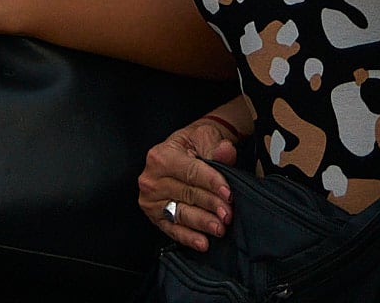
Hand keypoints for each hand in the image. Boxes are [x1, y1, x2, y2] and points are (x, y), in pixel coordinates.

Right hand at [140, 111, 245, 251]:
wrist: (187, 151)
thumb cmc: (195, 144)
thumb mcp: (205, 136)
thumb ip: (216, 147)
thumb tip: (226, 151)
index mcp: (161, 156)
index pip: (190, 172)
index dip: (211, 183)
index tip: (228, 194)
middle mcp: (151, 179)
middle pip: (186, 194)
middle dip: (210, 205)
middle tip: (228, 215)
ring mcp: (151, 200)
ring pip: (180, 213)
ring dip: (202, 223)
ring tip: (219, 228)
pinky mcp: (155, 216)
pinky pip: (172, 229)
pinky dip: (188, 237)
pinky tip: (203, 242)